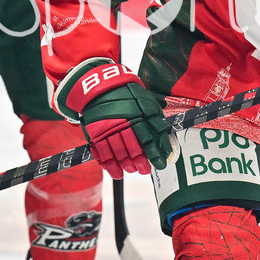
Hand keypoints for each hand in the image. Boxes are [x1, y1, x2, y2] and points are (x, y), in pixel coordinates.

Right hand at [61, 60, 172, 177]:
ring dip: (128, 165)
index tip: (161, 163)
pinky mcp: (95, 134)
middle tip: (146, 170)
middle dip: (142, 162)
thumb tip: (164, 137)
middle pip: (134, 148)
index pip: (149, 138)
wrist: (99, 86)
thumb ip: (154, 118)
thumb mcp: (145, 100)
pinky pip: (103, 154)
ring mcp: (108, 129)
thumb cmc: (126, 94)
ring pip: (119, 153)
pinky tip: (118, 173)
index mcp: (137, 114)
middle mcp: (123, 123)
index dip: (156, 153)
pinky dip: (110, 166)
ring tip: (134, 170)